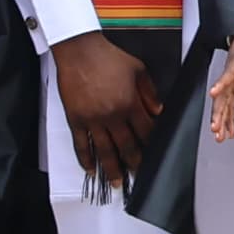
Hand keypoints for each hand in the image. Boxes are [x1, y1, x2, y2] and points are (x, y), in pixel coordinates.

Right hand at [53, 31, 164, 191]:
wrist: (80, 51)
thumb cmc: (108, 58)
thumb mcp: (138, 70)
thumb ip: (149, 93)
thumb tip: (158, 111)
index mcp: (130, 103)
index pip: (145, 131)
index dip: (150, 144)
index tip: (154, 154)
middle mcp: (112, 115)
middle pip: (126, 146)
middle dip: (134, 163)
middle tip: (138, 176)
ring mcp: (93, 119)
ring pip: (104, 151)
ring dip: (111, 169)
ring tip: (116, 182)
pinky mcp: (76, 119)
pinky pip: (81, 144)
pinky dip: (85, 159)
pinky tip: (90, 169)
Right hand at [199, 28, 233, 144]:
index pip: (229, 74)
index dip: (221, 83)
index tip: (213, 92)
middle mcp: (231, 71)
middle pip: (222, 94)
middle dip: (218, 112)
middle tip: (215, 128)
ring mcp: (231, 78)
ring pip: (223, 101)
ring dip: (221, 119)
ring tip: (219, 136)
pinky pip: (229, 102)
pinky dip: (229, 116)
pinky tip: (229, 130)